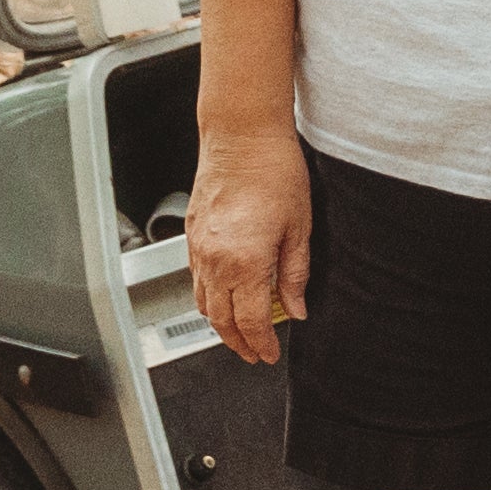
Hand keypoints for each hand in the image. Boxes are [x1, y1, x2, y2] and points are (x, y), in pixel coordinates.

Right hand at [188, 129, 313, 366]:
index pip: (251, 322)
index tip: (270, 354)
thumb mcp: (298, 228)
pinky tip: (223, 298)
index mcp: (245, 263)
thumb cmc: (274, 171)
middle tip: (256, 352)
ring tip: (240, 333)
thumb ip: (295, 274)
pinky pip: (195, 280)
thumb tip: (296, 308)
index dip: (262, 344)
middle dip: (239, 343)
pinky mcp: (192, 235)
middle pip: (222, 320)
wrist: (242, 135)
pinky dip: (207, 298)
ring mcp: (199, 248)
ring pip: (203, 304)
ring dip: (220, 324)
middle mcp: (215, 260)